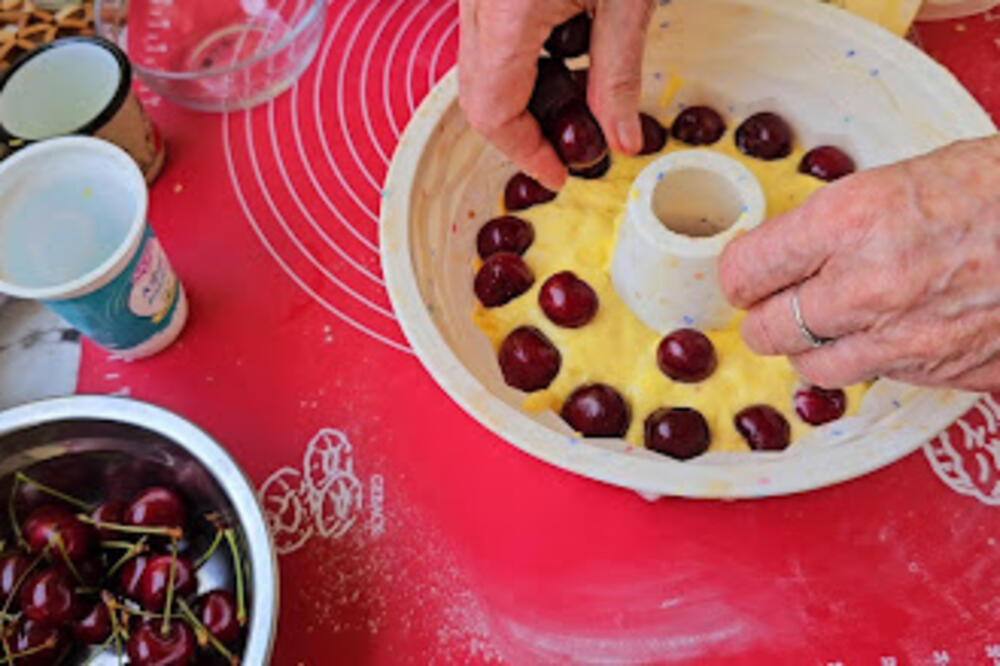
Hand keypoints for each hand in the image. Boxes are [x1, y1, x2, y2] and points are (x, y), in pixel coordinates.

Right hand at [458, 0, 652, 189]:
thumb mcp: (627, 3)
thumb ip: (619, 75)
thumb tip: (621, 139)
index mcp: (508, 14)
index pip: (494, 112)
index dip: (526, 154)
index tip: (558, 174)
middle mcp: (478, 3)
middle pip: (478, 97)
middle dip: (521, 133)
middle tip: (566, 150)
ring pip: (479, 70)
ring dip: (521, 96)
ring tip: (575, 99)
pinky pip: (489, 39)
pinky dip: (520, 62)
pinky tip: (565, 55)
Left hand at [718, 137, 999, 391]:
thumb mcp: (904, 177)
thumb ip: (836, 223)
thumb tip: (789, 253)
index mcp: (851, 220)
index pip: (745, 269)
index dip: (739, 274)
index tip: (745, 274)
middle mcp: (868, 285)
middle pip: (767, 330)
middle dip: (766, 316)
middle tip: (776, 303)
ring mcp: (906, 337)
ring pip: (812, 367)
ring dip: (811, 347)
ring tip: (830, 322)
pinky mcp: (943, 371)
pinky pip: (876, 377)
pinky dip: (871, 360)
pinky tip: (891, 331)